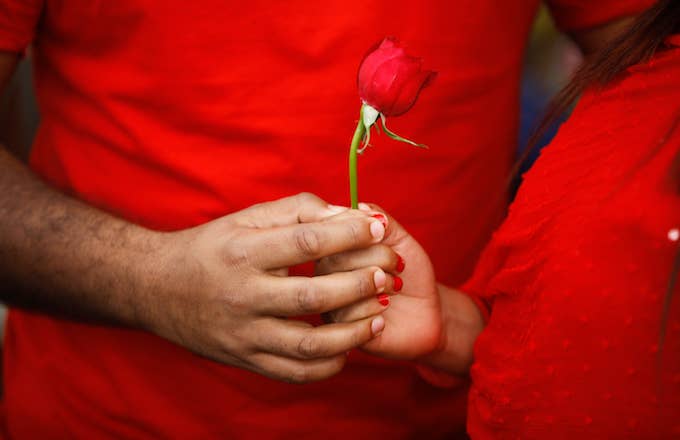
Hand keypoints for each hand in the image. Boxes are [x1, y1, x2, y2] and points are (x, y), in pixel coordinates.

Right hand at [139, 193, 387, 382]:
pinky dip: (327, 366)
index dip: (348, 235)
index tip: (378, 228)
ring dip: (352, 333)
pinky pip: (293, 373)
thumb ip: (298, 211)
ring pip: (308, 344)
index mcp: (243, 253)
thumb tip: (348, 215)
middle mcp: (242, 296)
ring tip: (379, 316)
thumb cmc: (211, 247)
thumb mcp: (246, 218)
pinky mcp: (244, 359)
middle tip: (388, 275)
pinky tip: (348, 349)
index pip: (305, 242)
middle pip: (314, 297)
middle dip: (360, 285)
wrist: (156, 289)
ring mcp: (243, 334)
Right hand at [316, 203, 442, 359]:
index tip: (384, 234)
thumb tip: (359, 207)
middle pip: (331, 259)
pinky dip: (372, 308)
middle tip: (398, 265)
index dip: (358, 229)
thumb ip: (381, 221)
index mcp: (333, 249)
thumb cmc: (410, 273)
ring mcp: (327, 303)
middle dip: (375, 257)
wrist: (427, 313)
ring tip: (396, 287)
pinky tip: (385, 308)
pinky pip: (344, 316)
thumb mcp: (400, 240)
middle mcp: (323, 275)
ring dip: (376, 283)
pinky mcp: (337, 331)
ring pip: (337, 288)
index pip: (328, 231)